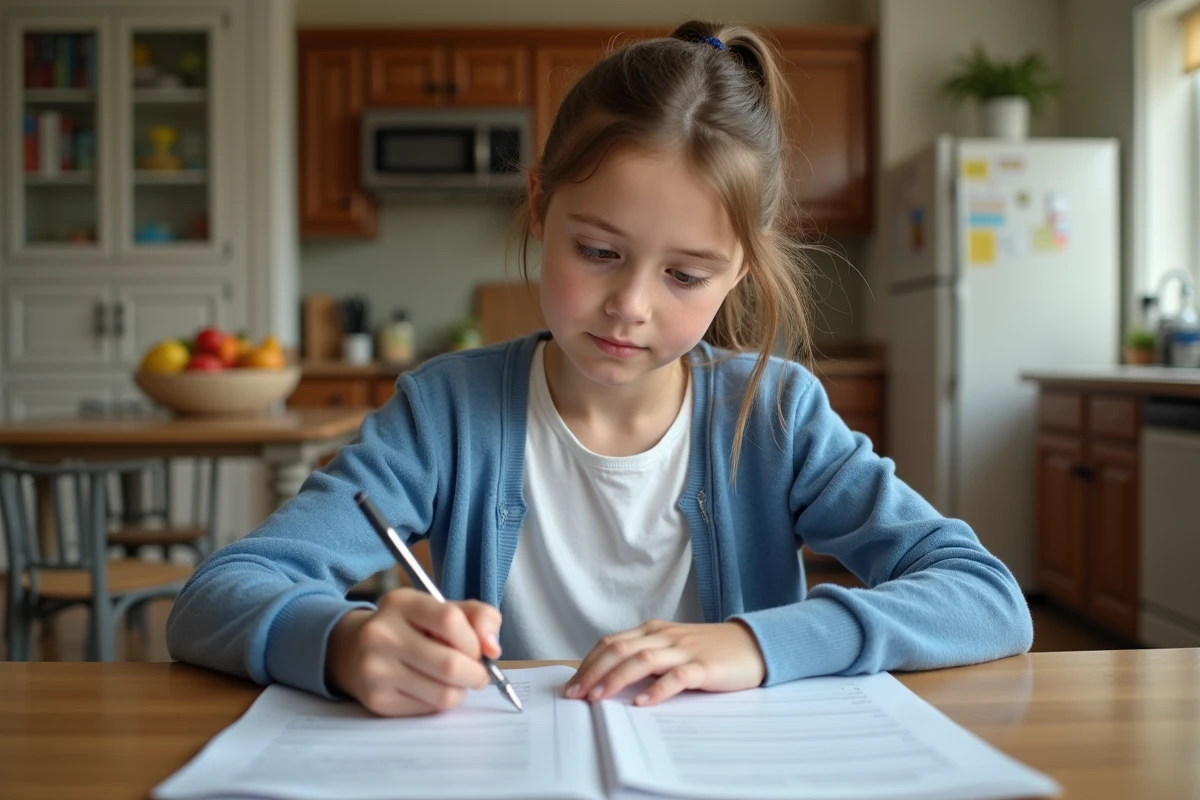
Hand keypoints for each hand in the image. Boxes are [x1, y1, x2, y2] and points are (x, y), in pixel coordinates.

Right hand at [325, 588, 502, 716]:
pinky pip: (428, 710)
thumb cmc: (410, 628)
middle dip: (476, 674)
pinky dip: (440, 703)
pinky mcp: (377, 700)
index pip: (450, 620)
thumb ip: (478, 617)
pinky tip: (431, 688)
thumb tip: (493, 648)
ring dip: (461, 691)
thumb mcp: (441, 609)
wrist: (354, 649)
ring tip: (454, 681)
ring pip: (443, 694)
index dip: (474, 640)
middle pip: (450, 664)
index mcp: (401, 603)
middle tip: (477, 673)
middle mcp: (382, 634)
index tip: (478, 649)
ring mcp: (375, 669)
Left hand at [565, 620, 765, 706]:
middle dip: (593, 672)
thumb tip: (610, 679)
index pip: (612, 642)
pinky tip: (642, 702)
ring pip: (642, 660)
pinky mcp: (704, 666)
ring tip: (598, 697)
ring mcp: (684, 650)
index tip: (572, 684)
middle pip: (619, 649)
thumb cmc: (710, 650)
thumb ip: (646, 658)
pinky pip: (677, 676)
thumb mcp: (673, 649)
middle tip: (575, 694)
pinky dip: (657, 689)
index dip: (588, 663)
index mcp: (654, 630)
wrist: (753, 645)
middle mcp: (665, 636)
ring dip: (616, 679)